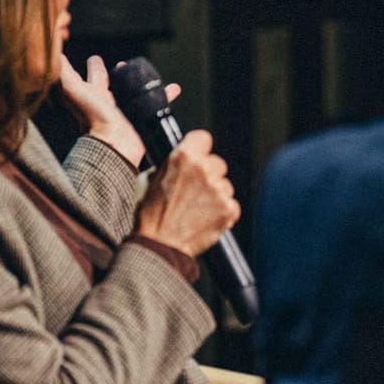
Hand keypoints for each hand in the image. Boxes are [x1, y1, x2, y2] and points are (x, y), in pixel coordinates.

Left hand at [56, 55, 179, 169]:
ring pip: (137, 92)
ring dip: (144, 83)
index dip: (93, 66)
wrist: (114, 144)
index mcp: (93, 94)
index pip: (93, 76)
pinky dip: (165, 95)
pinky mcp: (142, 118)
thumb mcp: (72, 90)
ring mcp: (127, 110)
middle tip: (124, 63)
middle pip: (115, 84)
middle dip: (119, 73)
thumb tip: (54, 52)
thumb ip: (63, 71)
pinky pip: (156, 103)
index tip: (95, 57)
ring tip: (152, 74)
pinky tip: (174, 88)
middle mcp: (110, 102)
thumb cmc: (90, 117)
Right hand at [133, 130, 240, 257]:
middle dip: (209, 174)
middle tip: (193, 191)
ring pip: (225, 184)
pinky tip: (206, 218)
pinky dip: (223, 211)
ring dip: (216, 194)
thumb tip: (181, 159)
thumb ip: (171, 164)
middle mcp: (203, 170)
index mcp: (183, 157)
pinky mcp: (229, 209)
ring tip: (196, 209)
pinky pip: (231, 204)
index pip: (203, 137)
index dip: (199, 147)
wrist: (159, 245)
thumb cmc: (151, 215)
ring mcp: (218, 189)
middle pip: (217, 163)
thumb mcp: (151, 179)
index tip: (198, 155)